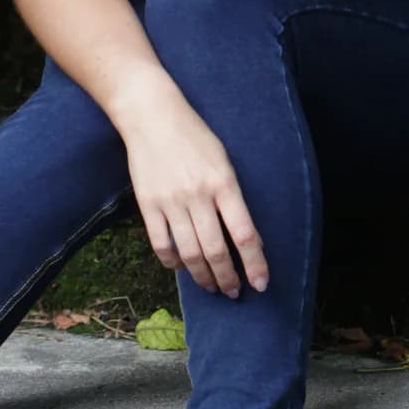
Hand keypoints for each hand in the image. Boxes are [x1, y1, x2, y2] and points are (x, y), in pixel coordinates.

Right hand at [123, 96, 268, 298]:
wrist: (151, 116)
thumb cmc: (194, 136)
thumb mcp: (224, 162)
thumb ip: (234, 200)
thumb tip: (249, 239)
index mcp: (223, 183)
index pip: (244, 234)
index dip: (255, 264)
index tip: (261, 283)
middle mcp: (198, 196)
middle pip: (216, 250)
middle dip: (228, 278)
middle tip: (233, 292)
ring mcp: (171, 202)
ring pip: (189, 253)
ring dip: (203, 277)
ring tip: (211, 286)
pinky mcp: (148, 204)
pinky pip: (161, 244)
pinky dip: (172, 262)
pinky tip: (181, 267)